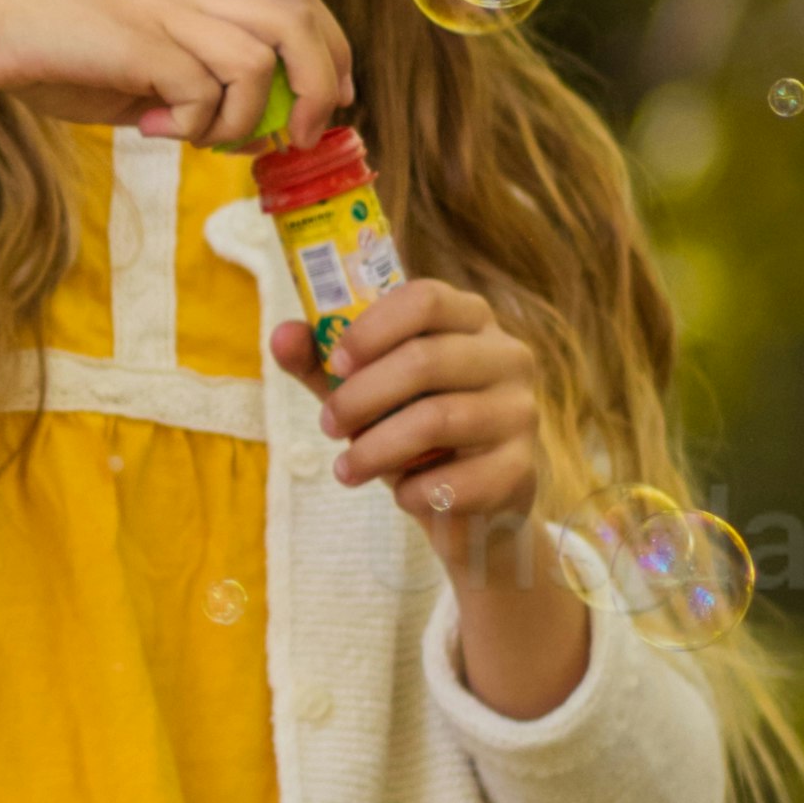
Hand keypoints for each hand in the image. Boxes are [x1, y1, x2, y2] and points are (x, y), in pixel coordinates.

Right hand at [0, 0, 358, 149]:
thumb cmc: (47, 51)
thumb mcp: (131, 73)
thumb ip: (179, 90)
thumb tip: (216, 130)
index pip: (293, 0)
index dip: (328, 49)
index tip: (327, 101)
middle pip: (297, 16)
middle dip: (319, 79)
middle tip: (300, 132)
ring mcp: (164, 14)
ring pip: (258, 60)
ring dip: (242, 119)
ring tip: (203, 140)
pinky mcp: (138, 42)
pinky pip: (201, 90)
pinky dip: (191, 125)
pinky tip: (151, 129)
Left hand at [270, 278, 582, 692]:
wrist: (468, 503)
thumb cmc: (413, 428)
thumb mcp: (366, 390)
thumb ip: (323, 361)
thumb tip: (282, 336)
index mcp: (470, 319)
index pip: (425, 299)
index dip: (371, 329)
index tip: (335, 364)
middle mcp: (507, 356)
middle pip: (426, 359)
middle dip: (361, 397)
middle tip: (326, 426)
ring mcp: (521, 412)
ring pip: (438, 419)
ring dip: (377, 449)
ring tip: (347, 469)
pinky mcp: (521, 469)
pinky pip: (459, 480)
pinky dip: (415, 491)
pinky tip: (401, 495)